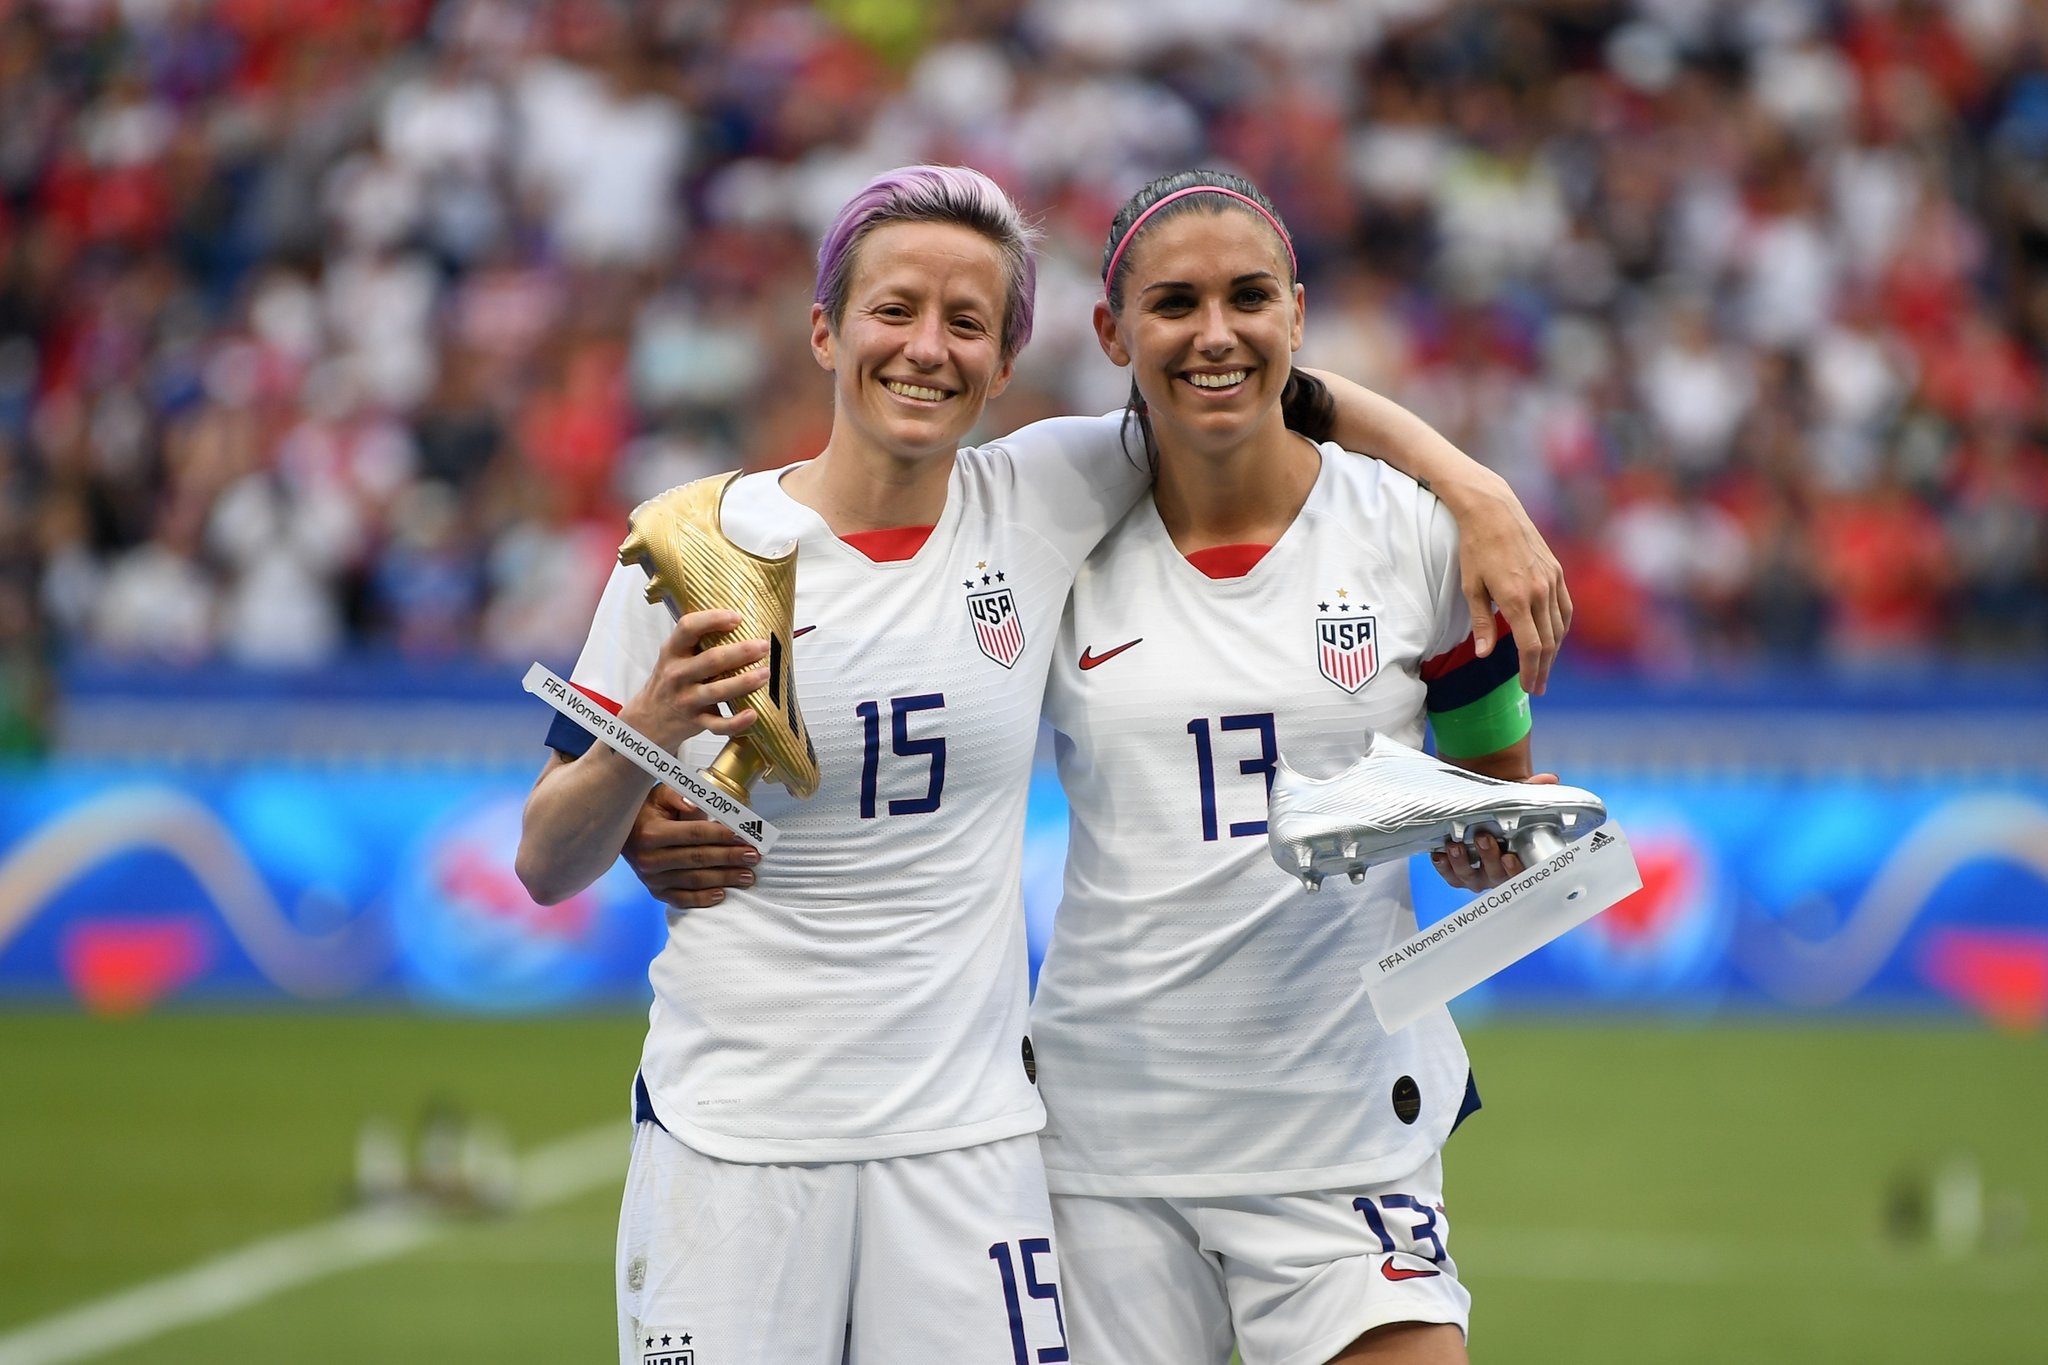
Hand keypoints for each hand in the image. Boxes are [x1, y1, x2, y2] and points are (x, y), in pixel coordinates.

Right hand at [617, 610, 768, 752]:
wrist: (649, 719)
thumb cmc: (671, 680)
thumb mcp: (674, 657)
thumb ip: (696, 642)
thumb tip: (739, 622)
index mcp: (673, 652)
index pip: (688, 627)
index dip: (713, 619)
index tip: (737, 617)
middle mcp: (677, 674)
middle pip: (711, 660)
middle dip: (741, 652)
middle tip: (763, 646)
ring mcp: (686, 699)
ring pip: (717, 691)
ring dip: (745, 682)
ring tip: (765, 673)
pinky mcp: (695, 721)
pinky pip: (717, 725)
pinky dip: (736, 722)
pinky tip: (753, 714)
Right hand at [622, 785, 759, 908]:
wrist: (625, 833)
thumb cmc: (648, 810)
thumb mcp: (660, 794)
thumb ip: (679, 795)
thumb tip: (695, 805)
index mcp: (651, 833)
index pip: (694, 834)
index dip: (721, 835)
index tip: (743, 836)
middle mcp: (649, 859)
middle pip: (698, 859)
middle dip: (729, 858)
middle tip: (753, 857)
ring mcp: (651, 878)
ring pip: (694, 880)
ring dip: (724, 878)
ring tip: (747, 875)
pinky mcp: (655, 891)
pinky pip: (682, 899)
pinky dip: (703, 899)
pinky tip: (722, 894)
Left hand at [1428, 773, 1559, 891]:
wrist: (1479, 817)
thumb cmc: (1502, 817)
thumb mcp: (1516, 802)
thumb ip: (1532, 791)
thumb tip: (1549, 779)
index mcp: (1516, 862)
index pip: (1521, 874)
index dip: (1516, 870)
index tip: (1510, 857)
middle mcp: (1496, 873)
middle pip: (1495, 876)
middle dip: (1488, 857)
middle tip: (1482, 838)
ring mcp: (1475, 876)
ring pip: (1468, 876)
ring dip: (1461, 862)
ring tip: (1456, 845)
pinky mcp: (1455, 874)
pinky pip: (1449, 875)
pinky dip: (1443, 866)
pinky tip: (1439, 853)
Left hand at [1439, 472, 1571, 695]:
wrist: (1493, 510)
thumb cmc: (1475, 548)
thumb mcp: (1470, 587)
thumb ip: (1481, 623)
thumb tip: (1486, 654)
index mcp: (1516, 598)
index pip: (1531, 647)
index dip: (1530, 671)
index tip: (1528, 687)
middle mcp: (1539, 591)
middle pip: (1548, 641)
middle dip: (1542, 668)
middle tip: (1536, 687)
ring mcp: (1551, 580)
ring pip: (1560, 626)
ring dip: (1554, 652)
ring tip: (1543, 668)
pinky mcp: (1556, 570)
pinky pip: (1566, 607)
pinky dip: (1562, 627)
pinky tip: (1555, 638)